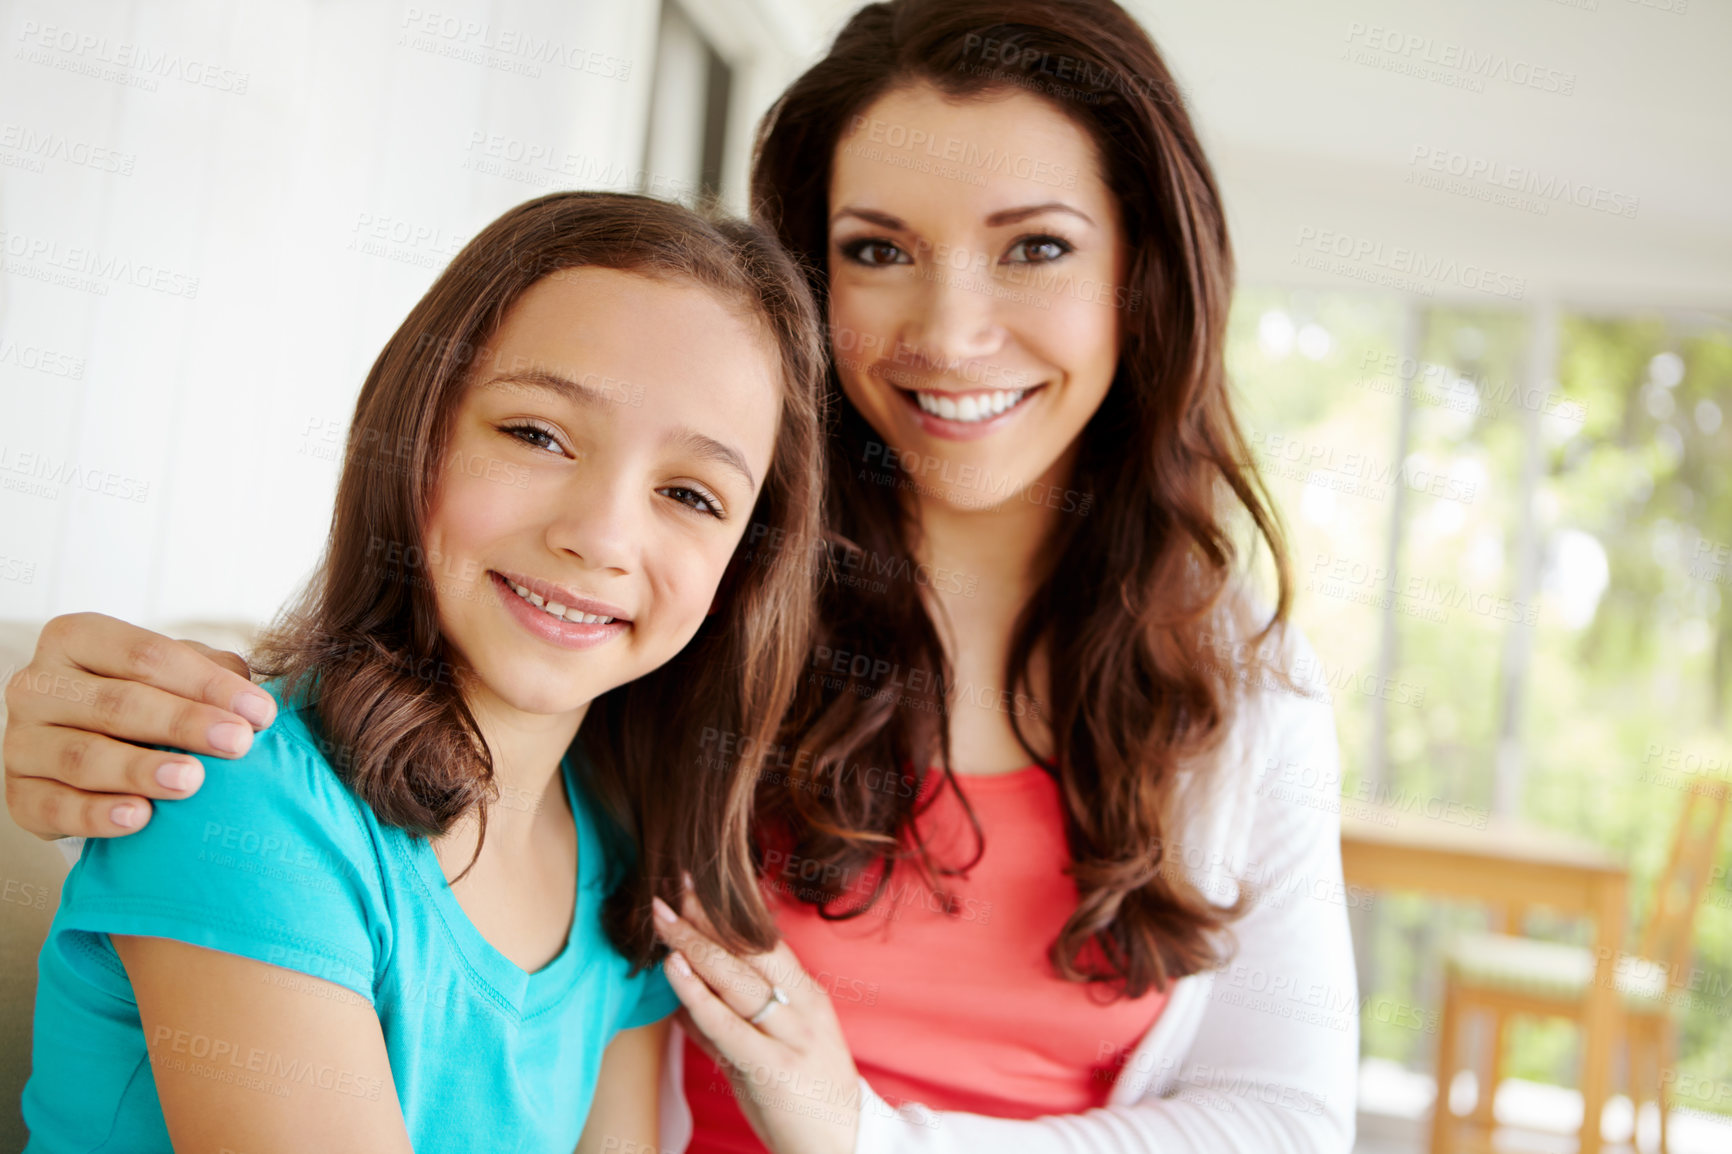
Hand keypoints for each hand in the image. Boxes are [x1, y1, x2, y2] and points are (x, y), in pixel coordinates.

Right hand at [2, 613, 272, 838]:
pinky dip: (97, 816)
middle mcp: (37, 685)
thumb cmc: (151, 700)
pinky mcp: (17, 794)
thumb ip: (215, 675)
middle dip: (183, 723)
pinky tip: (139, 818)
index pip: (146, 655)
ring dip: (140, 770)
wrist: (100, 755)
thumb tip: (255, 705)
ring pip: (82, 757)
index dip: (207, 683)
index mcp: (76, 638)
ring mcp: (20, 741)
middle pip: (117, 704)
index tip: (260, 712)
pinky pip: (55, 808)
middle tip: (237, 743)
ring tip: (191, 780)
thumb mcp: (179, 674)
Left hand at [654, 882, 860, 1153]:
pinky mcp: (775, 1066)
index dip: (727, 911)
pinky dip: (697, 994)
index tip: (696, 885)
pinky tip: (673, 969)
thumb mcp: (770, 1051)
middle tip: (672, 886)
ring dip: (694, 943)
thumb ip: (728, 1026)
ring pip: (737, 978)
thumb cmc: (803, 1102)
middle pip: (749, 949)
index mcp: (808, 996)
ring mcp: (792, 1035)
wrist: (842, 1149)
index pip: (764, 941)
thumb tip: (682, 1002)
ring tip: (662, 918)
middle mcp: (803, 1007)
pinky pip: (727, 1025)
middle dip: (706, 916)